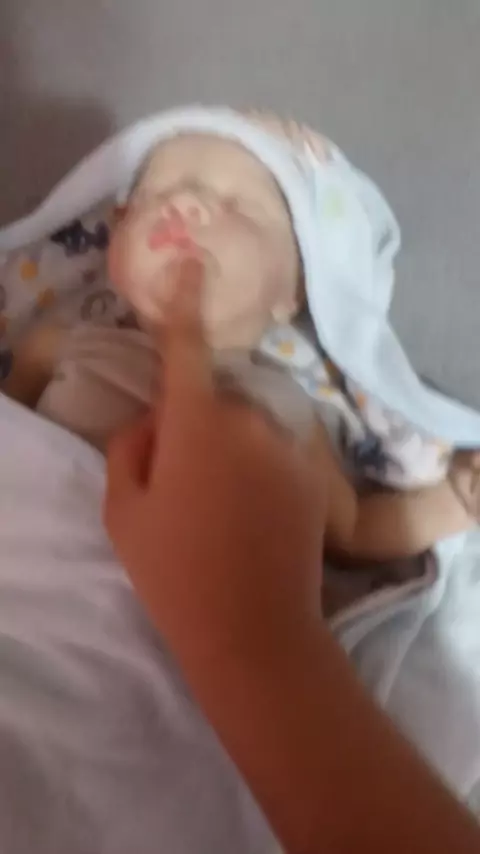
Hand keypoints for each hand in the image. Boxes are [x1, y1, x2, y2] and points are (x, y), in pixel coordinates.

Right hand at [104, 258, 324, 669]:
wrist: (252, 630)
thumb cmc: (174, 571)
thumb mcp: (122, 511)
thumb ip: (131, 446)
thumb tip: (156, 423)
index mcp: (195, 422)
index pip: (186, 348)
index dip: (185, 305)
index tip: (192, 265)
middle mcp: (249, 419)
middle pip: (214, 404)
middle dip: (196, 430)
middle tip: (184, 491)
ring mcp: (289, 446)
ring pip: (248, 431)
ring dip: (233, 453)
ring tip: (225, 514)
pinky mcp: (316, 474)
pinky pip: (277, 453)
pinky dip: (263, 471)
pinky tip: (257, 520)